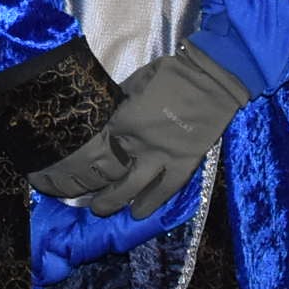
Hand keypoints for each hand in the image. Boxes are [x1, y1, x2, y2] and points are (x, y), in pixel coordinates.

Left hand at [29, 43, 250, 218]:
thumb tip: (107, 114)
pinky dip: (152, 203)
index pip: (98, 143)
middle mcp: (138, 143)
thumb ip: (119, 103)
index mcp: (123, 120)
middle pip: (109, 171)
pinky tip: (139, 214)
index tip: (77, 163)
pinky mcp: (184, 163)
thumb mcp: (135, 82)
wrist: (211, 79)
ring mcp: (162, 156)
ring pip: (133, 186)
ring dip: (115, 201)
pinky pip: (165, 189)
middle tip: (84, 194)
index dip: (87, 155)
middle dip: (94, 185)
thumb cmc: (171, 74)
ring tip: (102, 211)